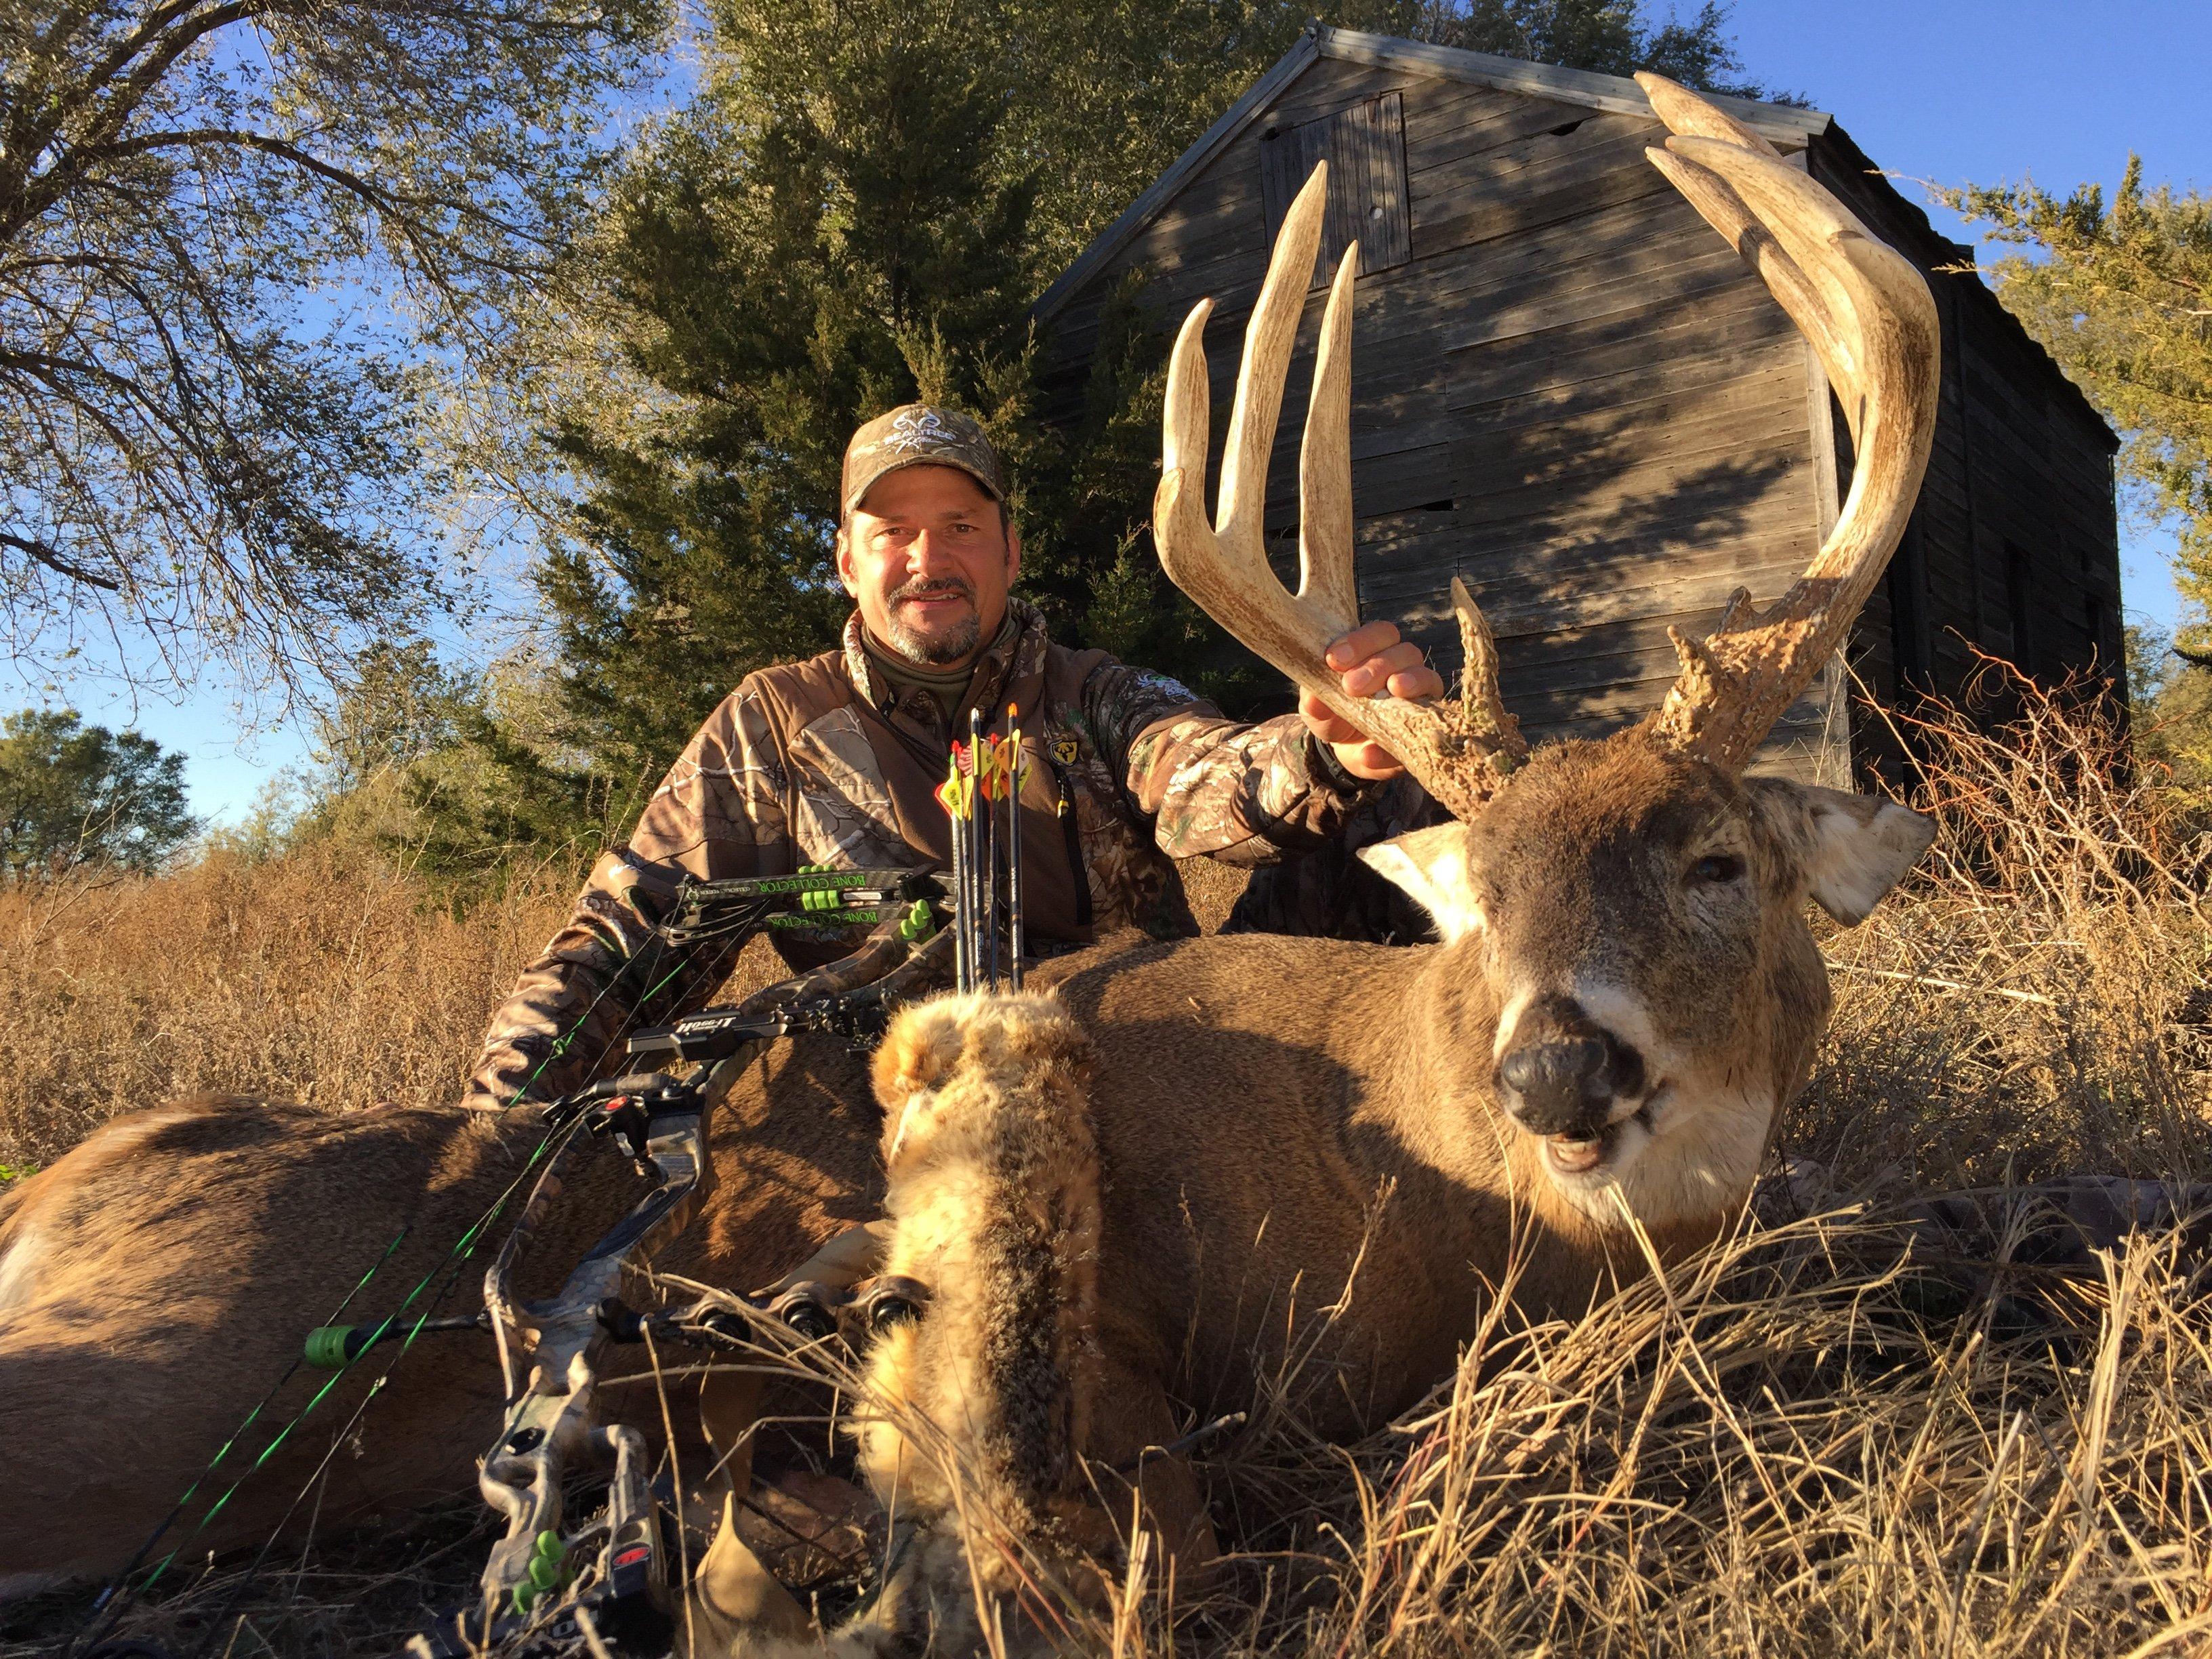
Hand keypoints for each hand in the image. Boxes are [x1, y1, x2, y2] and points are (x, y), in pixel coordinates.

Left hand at [1300, 620, 1445, 782]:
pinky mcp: (1425, 726)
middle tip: (1352, 686)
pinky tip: (1371, 752)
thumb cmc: (1334, 716)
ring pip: (1426, 677)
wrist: (1348, 750)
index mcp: (1375, 653)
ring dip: (1410, 682)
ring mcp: (1421, 694)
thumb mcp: (1316, 710)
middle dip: (1378, 665)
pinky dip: (1397, 741)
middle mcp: (1403, 667)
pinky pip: (1423, 727)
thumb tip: (1316, 701)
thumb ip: (1314, 702)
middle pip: (1404, 651)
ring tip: (1393, 691)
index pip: (1379, 633)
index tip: (1334, 659)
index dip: (1360, 641)